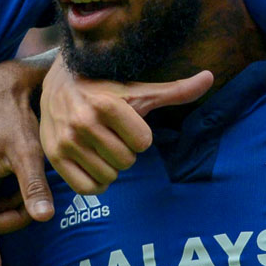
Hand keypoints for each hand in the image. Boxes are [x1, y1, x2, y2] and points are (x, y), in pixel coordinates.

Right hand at [39, 56, 212, 194]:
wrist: (58, 84)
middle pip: (126, 161)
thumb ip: (175, 90)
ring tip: (100, 146)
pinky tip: (93, 163)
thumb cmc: (105, 87)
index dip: (140, 136)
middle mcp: (83, 122)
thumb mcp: (138, 89)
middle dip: (125, 151)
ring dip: (110, 167)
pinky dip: (95, 182)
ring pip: (108, 177)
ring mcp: (66, 142)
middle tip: (112, 135)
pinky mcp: (54, 157)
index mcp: (106, 104)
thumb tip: (211, 77)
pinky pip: (87, 188)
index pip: (143, 143)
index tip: (127, 123)